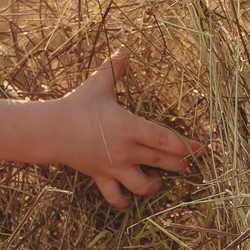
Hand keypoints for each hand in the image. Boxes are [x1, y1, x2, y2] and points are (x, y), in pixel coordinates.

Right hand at [55, 49, 198, 208]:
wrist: (49, 129)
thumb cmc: (76, 105)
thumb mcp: (98, 84)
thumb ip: (114, 67)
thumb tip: (125, 48)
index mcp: (130, 127)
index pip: (166, 140)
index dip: (186, 145)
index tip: (200, 148)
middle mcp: (126, 150)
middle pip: (163, 163)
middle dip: (180, 165)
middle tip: (188, 163)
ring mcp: (113, 167)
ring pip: (143, 186)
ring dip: (155, 185)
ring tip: (157, 178)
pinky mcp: (100, 177)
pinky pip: (115, 197)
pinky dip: (125, 201)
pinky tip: (130, 196)